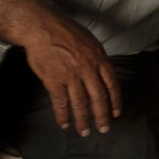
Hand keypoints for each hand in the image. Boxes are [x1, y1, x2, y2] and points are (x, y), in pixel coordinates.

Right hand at [0, 0, 120, 136]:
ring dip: (83, 121)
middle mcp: (88, 69)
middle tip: (104, 129)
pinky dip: (63, 116)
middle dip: (102, 116)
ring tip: (84, 132)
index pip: (112, 84)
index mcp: (99, 58)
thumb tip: (103, 74)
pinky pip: (61, 103)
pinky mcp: (54, 80)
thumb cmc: (65, 31)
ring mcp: (71, 75)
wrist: (43, 27)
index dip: (115, 101)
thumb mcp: (90, 41)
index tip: (116, 113)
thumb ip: (97, 59)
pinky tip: (64, 123)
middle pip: (99, 98)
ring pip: (81, 104)